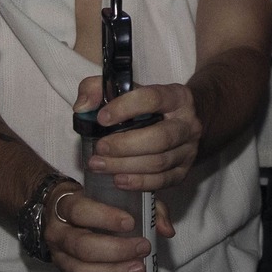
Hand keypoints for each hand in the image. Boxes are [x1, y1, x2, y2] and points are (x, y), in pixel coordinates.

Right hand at [41, 181, 176, 271]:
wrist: (61, 210)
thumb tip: (166, 230)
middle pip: (81, 246)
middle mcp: (59, 234)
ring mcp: (60, 259)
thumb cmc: (95, 202)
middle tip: (143, 248)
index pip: (80, 211)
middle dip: (116, 250)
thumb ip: (146, 206)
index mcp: (67, 206)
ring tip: (138, 270)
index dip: (105, 218)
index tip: (131, 223)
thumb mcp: (117, 194)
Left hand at [75, 77, 201, 190]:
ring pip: (160, 162)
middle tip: (99, 149)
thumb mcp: (124, 88)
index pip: (153, 98)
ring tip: (100, 165)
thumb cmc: (146, 105)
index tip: (101, 118)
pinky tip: (118, 180)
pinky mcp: (184, 171)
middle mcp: (188, 123)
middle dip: (125, 146)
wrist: (179, 121)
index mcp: (177, 97)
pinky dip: (139, 182)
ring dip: (126, 166)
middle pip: (160, 137)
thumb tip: (83, 108)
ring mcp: (189, 149)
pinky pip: (163, 181)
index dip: (126, 108)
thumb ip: (96, 89)